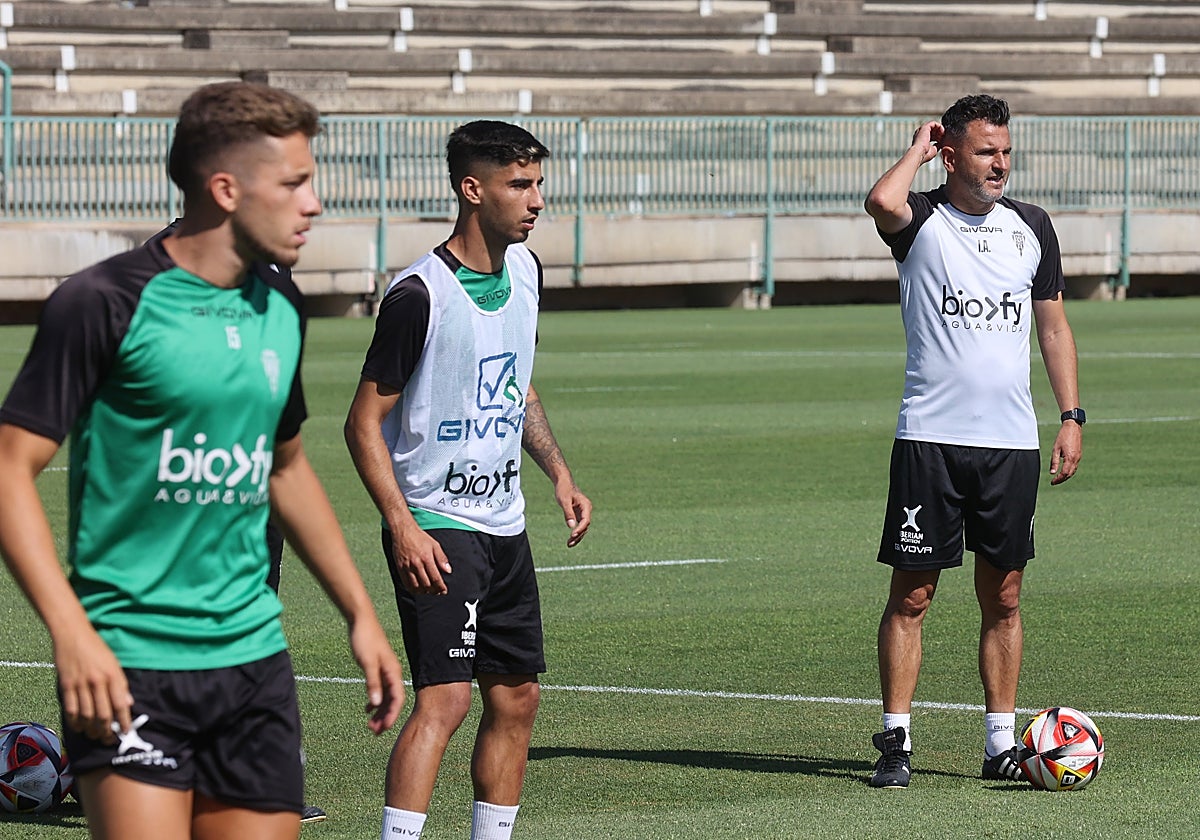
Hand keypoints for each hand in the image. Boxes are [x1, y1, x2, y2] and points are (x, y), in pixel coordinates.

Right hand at [54, 628, 132, 743]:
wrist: (73, 634)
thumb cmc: (97, 648)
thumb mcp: (114, 663)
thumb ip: (121, 685)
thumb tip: (128, 704)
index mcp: (113, 675)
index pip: (121, 704)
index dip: (124, 721)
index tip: (126, 732)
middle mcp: (98, 682)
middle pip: (103, 714)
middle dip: (107, 731)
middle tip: (108, 739)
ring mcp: (81, 684)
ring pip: (87, 715)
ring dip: (91, 729)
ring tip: (94, 736)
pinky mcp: (66, 685)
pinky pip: (71, 709)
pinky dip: (75, 721)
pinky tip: (79, 727)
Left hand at [348, 615, 404, 733]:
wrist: (361, 621)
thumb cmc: (365, 639)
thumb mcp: (366, 663)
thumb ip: (372, 683)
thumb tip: (376, 704)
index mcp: (393, 672)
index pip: (397, 699)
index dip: (392, 716)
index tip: (384, 729)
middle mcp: (392, 673)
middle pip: (392, 701)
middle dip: (385, 718)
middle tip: (374, 732)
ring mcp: (385, 672)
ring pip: (386, 697)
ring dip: (379, 712)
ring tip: (370, 726)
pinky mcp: (378, 669)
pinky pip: (380, 690)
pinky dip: (375, 701)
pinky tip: (367, 709)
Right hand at [390, 525, 451, 594]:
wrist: (403, 531)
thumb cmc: (420, 537)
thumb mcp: (435, 545)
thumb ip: (442, 558)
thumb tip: (448, 571)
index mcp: (427, 558)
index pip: (436, 578)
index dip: (441, 587)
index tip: (444, 591)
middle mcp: (417, 564)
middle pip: (426, 585)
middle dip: (433, 591)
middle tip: (437, 592)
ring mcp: (407, 567)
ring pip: (416, 586)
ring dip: (423, 591)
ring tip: (428, 591)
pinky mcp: (400, 568)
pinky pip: (406, 583)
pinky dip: (413, 589)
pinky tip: (418, 589)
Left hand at [555, 482, 591, 547]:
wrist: (563, 482)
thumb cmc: (564, 490)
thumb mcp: (564, 501)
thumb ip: (568, 513)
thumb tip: (571, 526)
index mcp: (586, 506)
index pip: (586, 520)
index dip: (580, 529)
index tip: (572, 534)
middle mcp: (586, 510)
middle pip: (585, 526)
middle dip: (578, 535)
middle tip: (569, 543)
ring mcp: (583, 513)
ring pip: (583, 528)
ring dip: (577, 537)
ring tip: (569, 544)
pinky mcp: (578, 515)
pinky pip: (579, 526)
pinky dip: (575, 533)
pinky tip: (570, 540)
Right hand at [911, 121, 943, 163]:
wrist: (918, 154)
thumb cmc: (924, 155)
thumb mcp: (933, 150)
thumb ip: (937, 146)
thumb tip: (940, 143)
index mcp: (921, 140)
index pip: (931, 136)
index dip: (938, 138)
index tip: (942, 142)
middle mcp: (920, 134)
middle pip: (932, 131)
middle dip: (939, 134)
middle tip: (944, 138)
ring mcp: (922, 130)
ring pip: (933, 126)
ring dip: (940, 130)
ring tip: (943, 135)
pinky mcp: (925, 127)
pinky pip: (934, 123)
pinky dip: (939, 126)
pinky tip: (942, 131)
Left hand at [1049, 422, 1082, 484]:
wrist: (1073, 427)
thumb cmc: (1063, 436)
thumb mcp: (1056, 449)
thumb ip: (1054, 462)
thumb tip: (1052, 473)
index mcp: (1070, 458)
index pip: (1064, 473)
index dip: (1058, 479)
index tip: (1052, 482)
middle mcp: (1076, 459)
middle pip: (1070, 474)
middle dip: (1062, 479)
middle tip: (1054, 482)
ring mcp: (1079, 457)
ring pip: (1073, 470)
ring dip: (1066, 476)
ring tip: (1058, 478)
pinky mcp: (1079, 454)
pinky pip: (1075, 466)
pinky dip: (1070, 470)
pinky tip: (1064, 470)